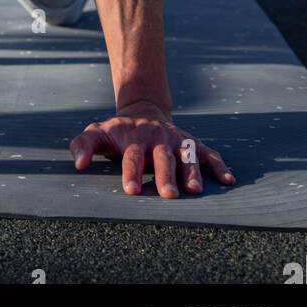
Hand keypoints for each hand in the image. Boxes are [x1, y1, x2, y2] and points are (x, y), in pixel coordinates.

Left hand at [69, 99, 235, 198]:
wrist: (144, 110)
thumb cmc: (118, 131)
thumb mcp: (98, 133)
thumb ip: (84, 145)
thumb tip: (78, 164)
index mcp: (134, 138)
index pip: (132, 156)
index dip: (131, 172)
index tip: (131, 190)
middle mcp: (158, 138)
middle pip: (162, 158)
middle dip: (165, 176)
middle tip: (169, 196)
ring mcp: (177, 140)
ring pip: (187, 156)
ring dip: (192, 172)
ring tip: (195, 190)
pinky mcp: (192, 143)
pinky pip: (208, 153)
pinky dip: (219, 165)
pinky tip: (228, 180)